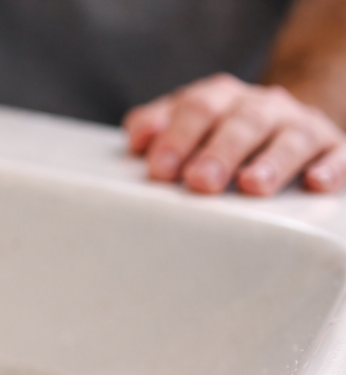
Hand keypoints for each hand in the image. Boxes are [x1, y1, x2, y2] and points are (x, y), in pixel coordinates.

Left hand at [124, 73, 345, 195]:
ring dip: (272, 161)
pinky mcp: (332, 146)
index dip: (178, 137)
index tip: (160, 170)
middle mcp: (261, 106)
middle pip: (242, 123)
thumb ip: (155, 126)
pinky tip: (316, 182)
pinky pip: (338, 152)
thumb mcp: (183, 125)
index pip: (198, 109)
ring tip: (253, 185)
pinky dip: (330, 166)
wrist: (276, 124)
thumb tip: (138, 139)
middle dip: (220, 152)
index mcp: (219, 98)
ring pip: (291, 136)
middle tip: (200, 181)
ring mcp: (299, 125)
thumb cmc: (215, 135)